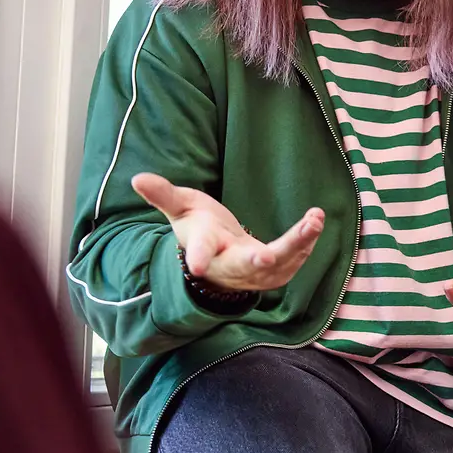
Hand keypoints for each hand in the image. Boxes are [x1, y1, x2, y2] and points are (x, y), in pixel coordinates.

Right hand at [132, 173, 323, 292]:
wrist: (217, 260)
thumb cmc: (199, 228)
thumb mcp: (181, 208)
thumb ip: (163, 194)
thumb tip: (137, 178)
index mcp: (205, 247)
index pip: (200, 252)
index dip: (199, 258)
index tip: (198, 266)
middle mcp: (229, 265)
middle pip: (246, 265)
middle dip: (260, 261)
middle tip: (267, 256)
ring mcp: (253, 273)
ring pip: (278, 266)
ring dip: (298, 244)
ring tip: (315, 218)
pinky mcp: (273, 273)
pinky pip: (292, 263)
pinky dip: (306, 245)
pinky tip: (315, 225)